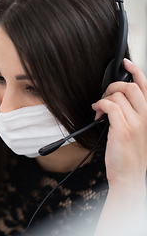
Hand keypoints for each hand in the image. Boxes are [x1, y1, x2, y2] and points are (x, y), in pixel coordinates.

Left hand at [92, 59, 146, 186]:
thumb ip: (130, 114)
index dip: (136, 70)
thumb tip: (114, 100)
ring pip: (118, 95)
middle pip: (130, 87)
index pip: (146, 86)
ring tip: (98, 110)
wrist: (129, 175)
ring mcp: (136, 122)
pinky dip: (100, 105)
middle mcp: (146, 117)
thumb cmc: (130, 155)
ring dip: (103, 98)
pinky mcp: (123, 129)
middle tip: (103, 97)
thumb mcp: (136, 131)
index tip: (125, 62)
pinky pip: (109, 105)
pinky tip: (97, 112)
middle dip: (112, 87)